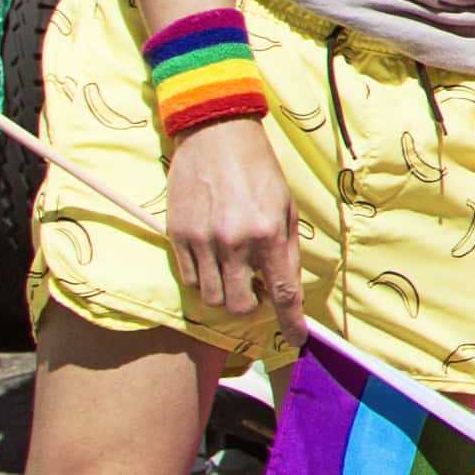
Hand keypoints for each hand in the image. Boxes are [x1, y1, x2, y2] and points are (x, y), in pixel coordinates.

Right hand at [167, 115, 302, 319]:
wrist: (215, 136)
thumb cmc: (259, 170)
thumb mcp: (287, 207)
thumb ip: (286, 250)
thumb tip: (286, 288)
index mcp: (268, 233)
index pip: (281, 292)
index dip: (291, 322)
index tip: (297, 338)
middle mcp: (233, 242)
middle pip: (239, 306)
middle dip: (251, 307)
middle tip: (256, 290)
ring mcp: (201, 240)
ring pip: (211, 298)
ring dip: (226, 294)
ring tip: (235, 271)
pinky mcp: (176, 235)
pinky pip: (190, 279)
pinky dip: (204, 279)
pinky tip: (214, 259)